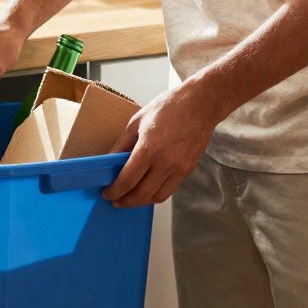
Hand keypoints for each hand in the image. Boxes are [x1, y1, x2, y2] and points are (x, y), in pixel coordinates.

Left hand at [103, 79, 219, 207]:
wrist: (200, 105)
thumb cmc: (169, 107)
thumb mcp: (137, 121)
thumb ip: (122, 144)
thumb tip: (109, 161)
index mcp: (148, 149)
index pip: (127, 181)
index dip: (114, 192)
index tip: (107, 194)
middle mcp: (164, 163)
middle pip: (141, 195)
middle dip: (125, 202)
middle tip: (115, 201)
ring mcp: (179, 169)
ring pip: (157, 197)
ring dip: (141, 202)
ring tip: (130, 198)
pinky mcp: (188, 170)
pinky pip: (170, 190)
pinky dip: (156, 194)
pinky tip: (147, 188)